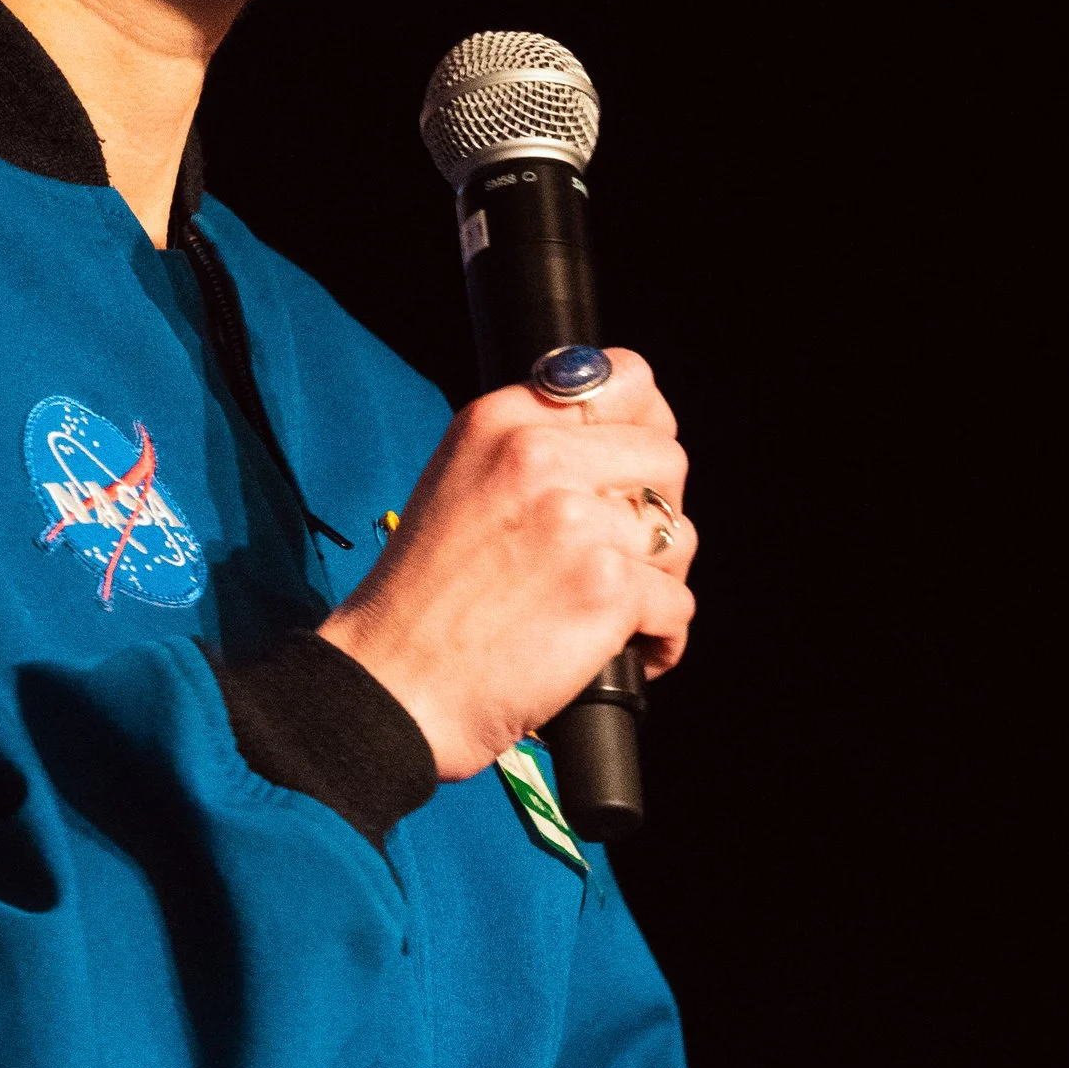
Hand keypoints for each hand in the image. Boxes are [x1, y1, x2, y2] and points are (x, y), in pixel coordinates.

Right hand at [318, 354, 696, 777]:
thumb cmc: (420, 605)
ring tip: (614, 613)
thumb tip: (622, 444)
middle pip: (667, 460)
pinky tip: (626, 652)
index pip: (627, 378)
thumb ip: (528, 450)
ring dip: (659, 581)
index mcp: (500, 421)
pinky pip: (677, 606)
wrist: (390, 688)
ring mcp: (574, 521)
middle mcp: (537, 456)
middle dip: (655, 515)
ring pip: (677, 535)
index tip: (633, 472)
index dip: (646, 428)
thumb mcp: (457, 484)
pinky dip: (661, 640)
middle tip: (618, 559)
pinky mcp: (604, 588)